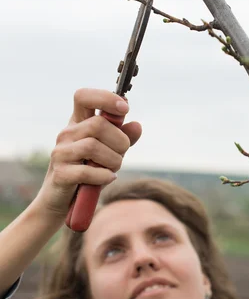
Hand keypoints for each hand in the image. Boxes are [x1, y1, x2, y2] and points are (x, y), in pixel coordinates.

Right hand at [36, 88, 141, 217]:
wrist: (62, 202)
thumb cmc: (89, 172)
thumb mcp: (110, 152)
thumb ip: (123, 138)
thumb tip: (137, 125)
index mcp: (78, 123)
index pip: (83, 96)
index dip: (105, 97)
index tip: (125, 108)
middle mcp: (67, 134)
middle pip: (98, 124)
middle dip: (120, 141)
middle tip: (121, 154)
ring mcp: (61, 153)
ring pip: (93, 146)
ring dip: (113, 160)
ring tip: (113, 169)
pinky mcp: (60, 174)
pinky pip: (87, 171)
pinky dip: (104, 176)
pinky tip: (108, 178)